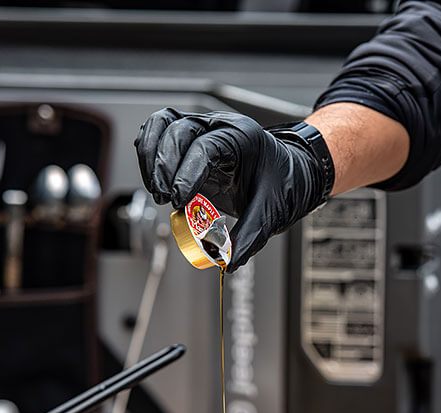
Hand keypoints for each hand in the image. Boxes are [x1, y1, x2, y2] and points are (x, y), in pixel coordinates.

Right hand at [134, 109, 328, 271]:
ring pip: (162, 123)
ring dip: (150, 157)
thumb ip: (248, 236)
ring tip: (155, 190)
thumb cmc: (284, 183)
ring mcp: (202, 131)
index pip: (205, 147)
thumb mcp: (271, 211)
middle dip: (164, 166)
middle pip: (177, 128)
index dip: (186, 173)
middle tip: (164, 199)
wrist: (291, 173)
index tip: (178, 200)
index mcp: (242, 138)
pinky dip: (148, 152)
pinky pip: (159, 133)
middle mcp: (219, 127)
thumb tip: (227, 261)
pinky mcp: (190, 142)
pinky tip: (150, 176)